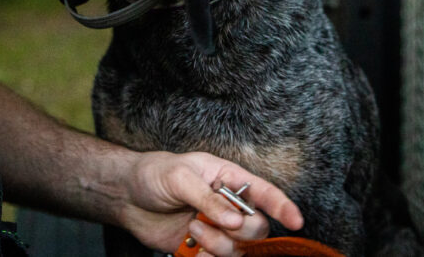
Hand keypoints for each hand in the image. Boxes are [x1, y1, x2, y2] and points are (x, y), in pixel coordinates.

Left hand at [116, 150, 303, 255]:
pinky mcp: (205, 248)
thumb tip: (236, 221)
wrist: (126, 197)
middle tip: (203, 223)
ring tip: (191, 231)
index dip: (283, 206)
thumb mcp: (180, 177)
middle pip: (258, 228)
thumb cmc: (154, 174)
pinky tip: (190, 249)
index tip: (296, 221)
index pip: (265, 193)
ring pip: (240, 249)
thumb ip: (209, 198)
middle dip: (238, 232)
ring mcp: (218, 228)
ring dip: (219, 246)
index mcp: (229, 178)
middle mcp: (230, 205)